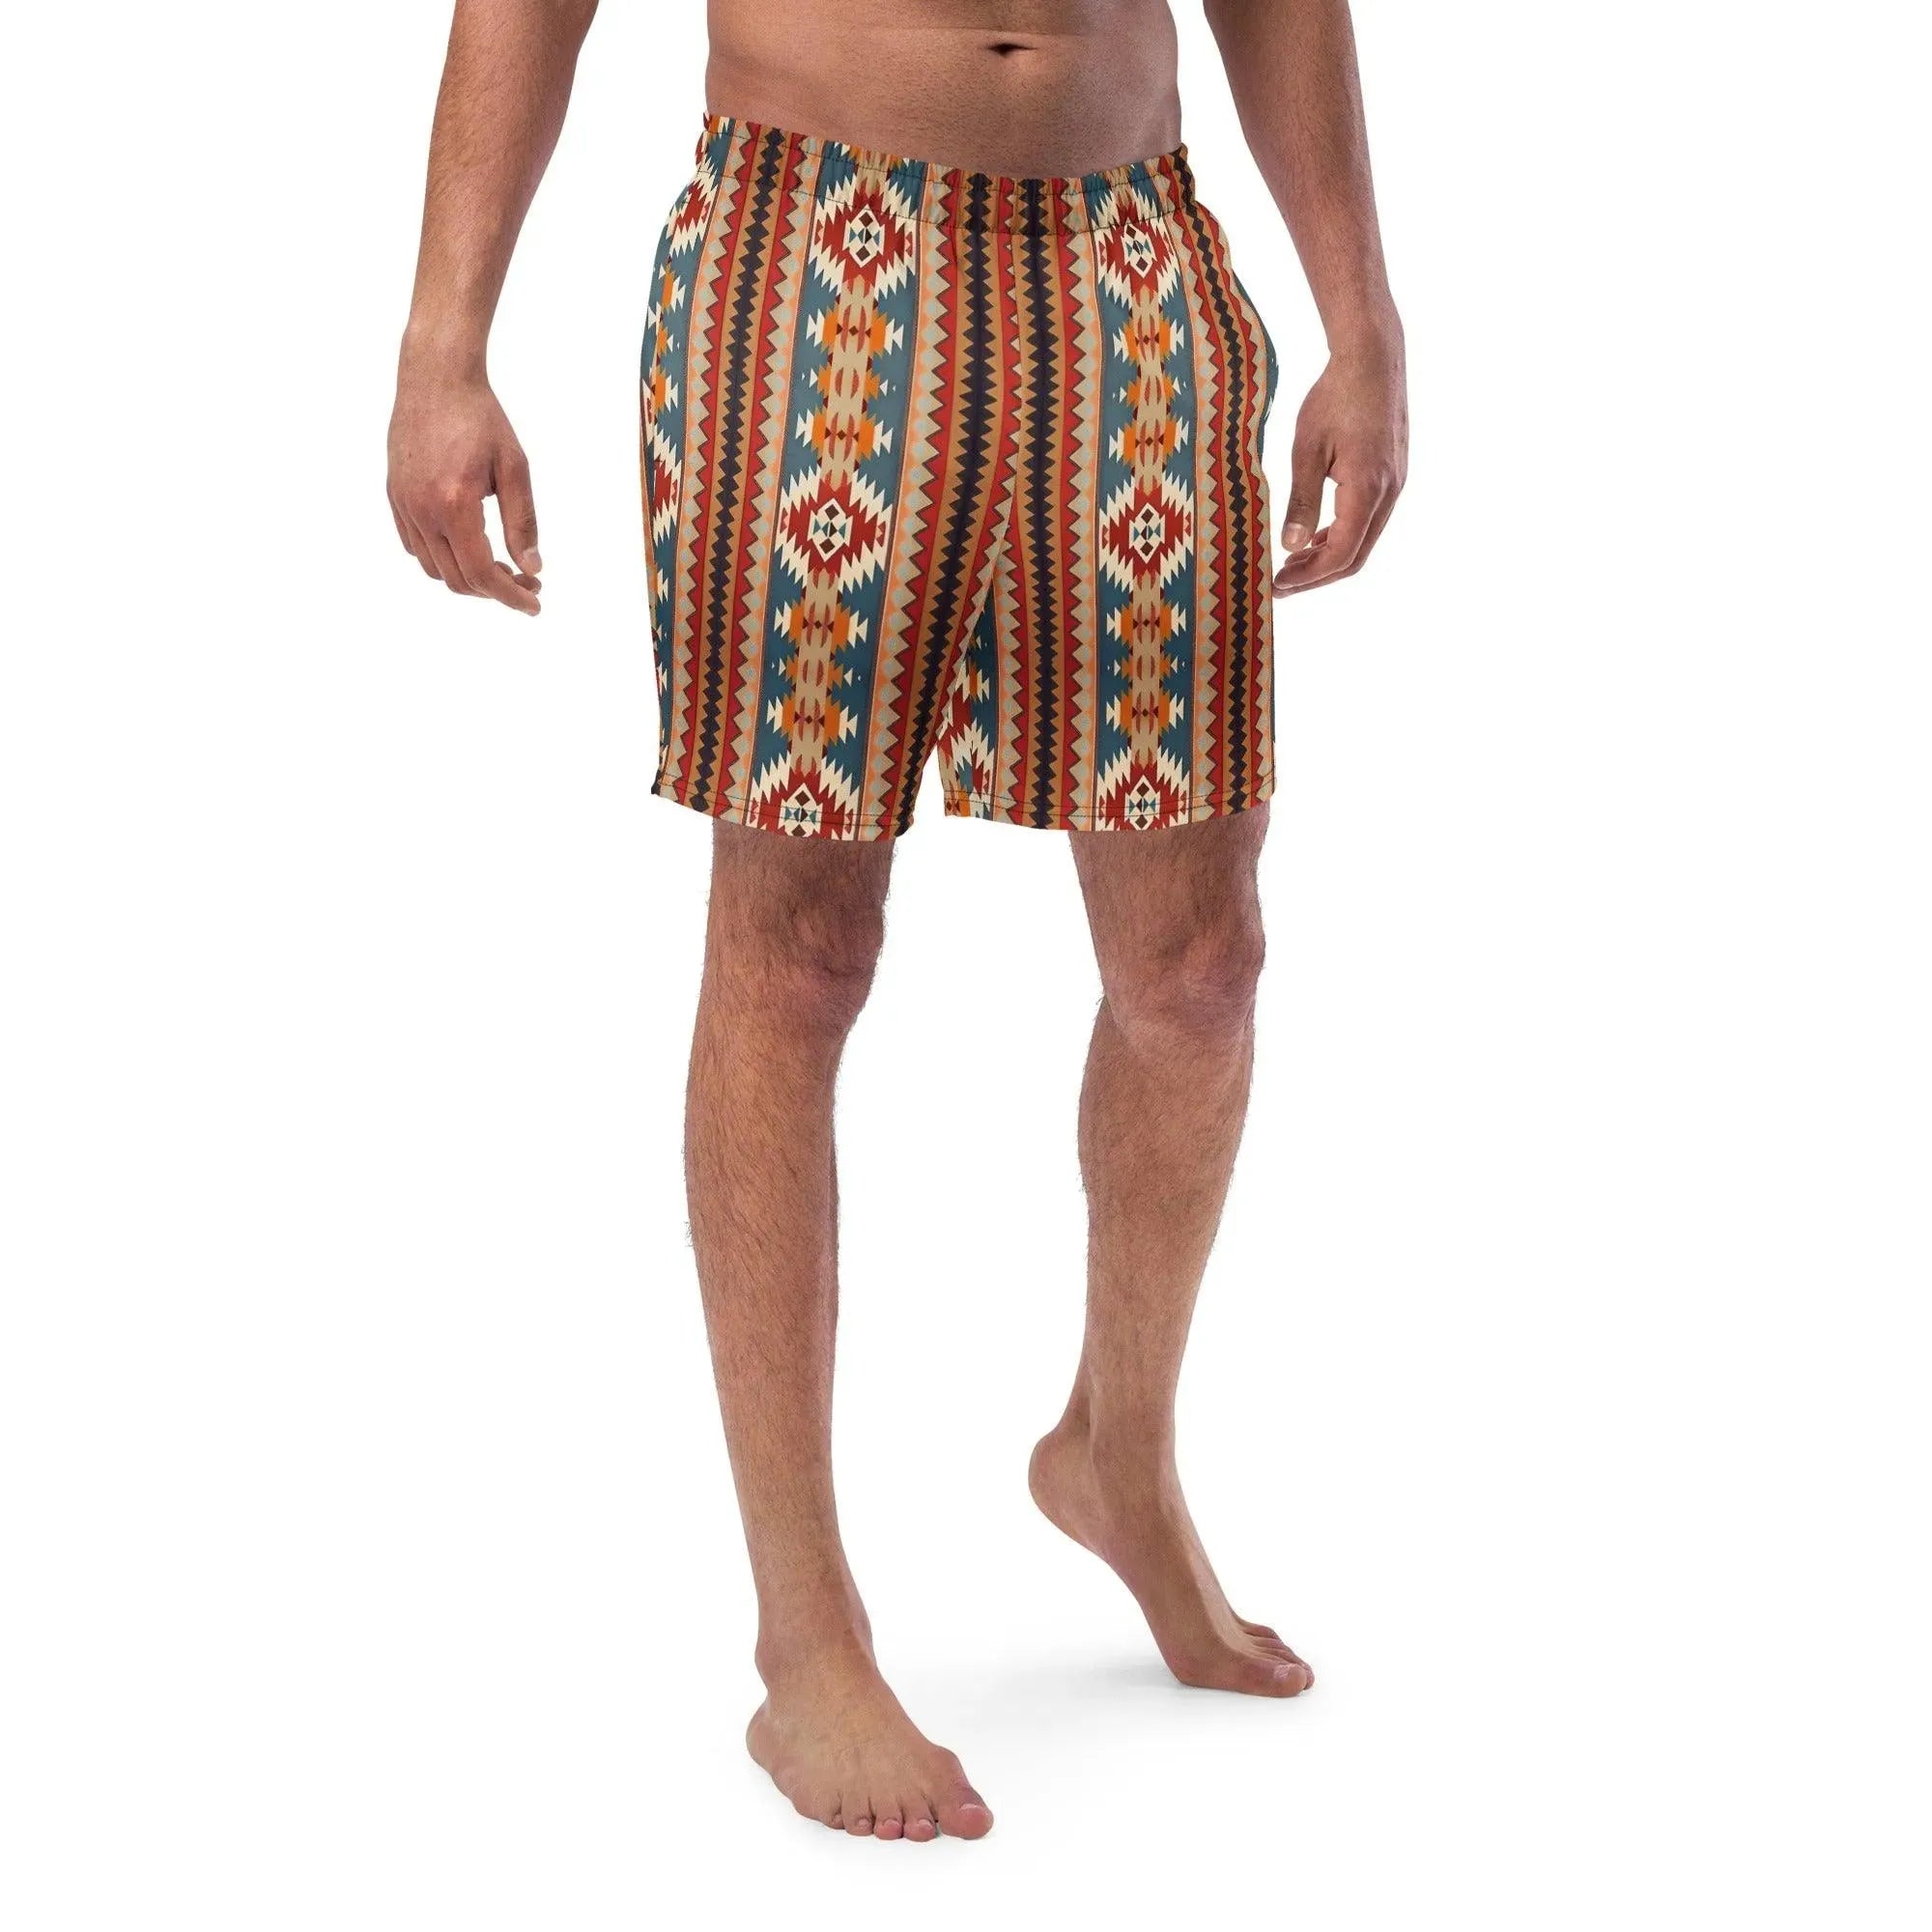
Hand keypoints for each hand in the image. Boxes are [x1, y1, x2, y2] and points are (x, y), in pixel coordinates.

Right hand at [387, 370, 542, 614]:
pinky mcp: (394, 496)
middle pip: (458, 580)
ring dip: (469, 578)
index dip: (510, 597)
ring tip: (501, 566)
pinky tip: (469, 547)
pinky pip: (415, 547)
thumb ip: (523, 522)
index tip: (535, 603)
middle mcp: (422, 509)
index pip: (482, 573)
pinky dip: (443, 560)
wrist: (435, 377)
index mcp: (454, 503)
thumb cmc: (481, 418)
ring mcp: (403, 504)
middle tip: (527, 581)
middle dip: (495, 591)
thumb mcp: (515, 468)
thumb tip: (532, 569)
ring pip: (434, 569)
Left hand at [1274, 337, 1406, 596]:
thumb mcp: (1307, 448)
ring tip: (1292, 565)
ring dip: (1329, 557)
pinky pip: (1368, 520)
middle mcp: (1389, 492)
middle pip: (1356, 556)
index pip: (1342, 554)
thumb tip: (1291, 547)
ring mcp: (1395, 485)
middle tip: (1281, 585)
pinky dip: (1341, 535)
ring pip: (1364, 540)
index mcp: (1367, 488)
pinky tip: (1314, 537)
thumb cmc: (1335, 396)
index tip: (1278, 586)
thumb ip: (1301, 500)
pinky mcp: (1393, 475)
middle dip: (1317, 576)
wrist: (1372, 357)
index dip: (1310, 577)